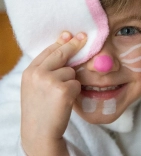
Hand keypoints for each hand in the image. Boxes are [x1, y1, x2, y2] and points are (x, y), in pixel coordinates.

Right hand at [21, 32, 86, 155]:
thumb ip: (46, 70)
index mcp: (30, 72)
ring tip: (60, 96)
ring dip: (71, 81)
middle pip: (62, 53)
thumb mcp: (35, 87)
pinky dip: (75, 91)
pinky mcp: (63, 89)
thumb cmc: (40, 109)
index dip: (60, 42)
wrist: (39, 133)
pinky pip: (77, 83)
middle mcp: (38, 73)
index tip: (69, 34)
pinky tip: (65, 101)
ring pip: (72, 71)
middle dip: (74, 44)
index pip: (47, 51)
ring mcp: (50, 80)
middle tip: (84, 37)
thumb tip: (63, 50)